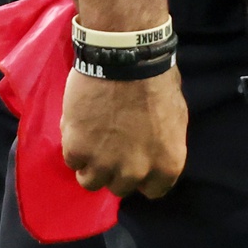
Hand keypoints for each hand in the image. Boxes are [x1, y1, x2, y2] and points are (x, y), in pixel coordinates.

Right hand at [60, 63, 187, 198]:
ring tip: (90, 142)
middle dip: (115, 170)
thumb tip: (152, 151)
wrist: (124, 58)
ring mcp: (104, 164)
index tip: (135, 161)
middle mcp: (136, 172)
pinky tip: (80, 126)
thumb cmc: (155, 79)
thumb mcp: (175, 116)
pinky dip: (74, 146)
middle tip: (110, 147)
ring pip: (91, 182)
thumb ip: (162, 143)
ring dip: (90, 166)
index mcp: (167, 164)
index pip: (154, 189)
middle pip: (120, 187)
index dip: (142, 175)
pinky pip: (72, 161)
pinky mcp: (77, 150)